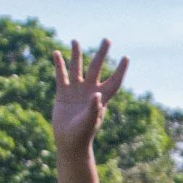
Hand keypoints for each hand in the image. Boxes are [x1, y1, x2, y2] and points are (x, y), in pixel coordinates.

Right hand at [51, 39, 127, 154]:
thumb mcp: (89, 122)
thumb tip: (96, 94)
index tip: (126, 58)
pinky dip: (59, 64)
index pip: (114, 81)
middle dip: (102, 54)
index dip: (120, 70)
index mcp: (101, 98)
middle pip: (96, 67)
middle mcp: (89, 90)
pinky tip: (56, 53)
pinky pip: (61, 75)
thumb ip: (93, 109)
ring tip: (75, 41)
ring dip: (76, 55)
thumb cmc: (82, 135)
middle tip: (107, 40)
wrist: (69, 142)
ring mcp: (76, 90)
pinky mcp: (63, 93)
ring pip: (77, 68)